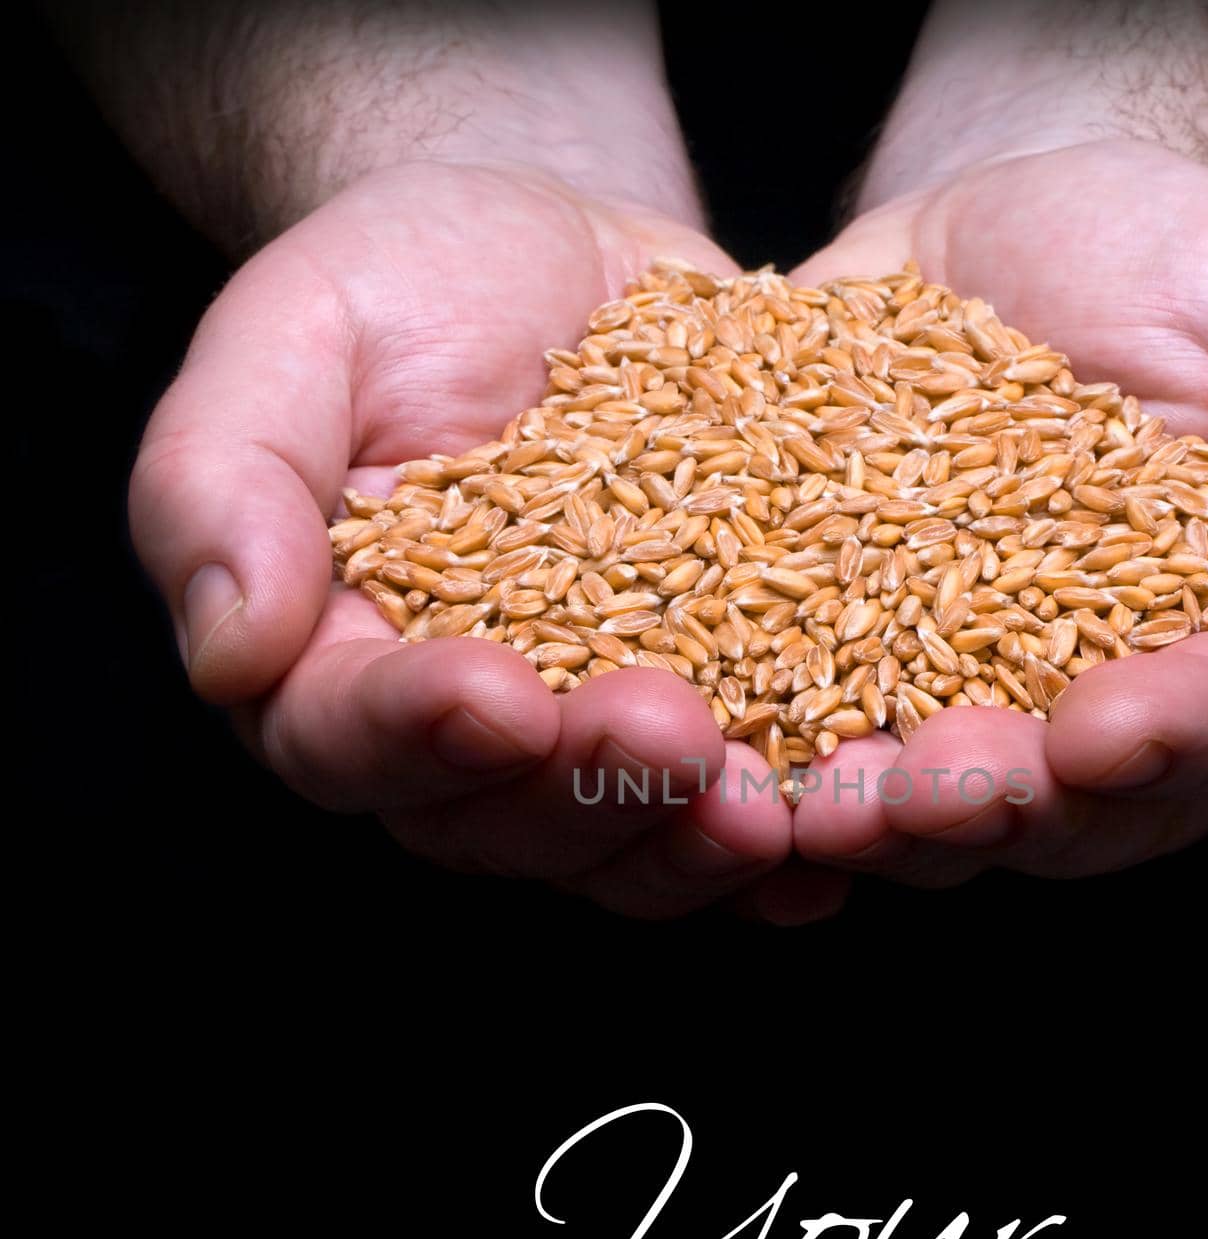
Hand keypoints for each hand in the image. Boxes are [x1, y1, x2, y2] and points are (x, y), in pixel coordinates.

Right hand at [129, 162, 793, 914]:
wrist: (575, 264)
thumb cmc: (417, 286)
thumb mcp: (299, 332)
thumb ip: (224, 477)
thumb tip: (230, 644)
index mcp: (338, 660)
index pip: (347, 736)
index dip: (418, 731)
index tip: (495, 692)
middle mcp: (466, 735)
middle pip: (502, 822)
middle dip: (587, 792)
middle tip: (669, 735)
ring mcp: (592, 741)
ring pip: (624, 848)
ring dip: (694, 843)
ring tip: (771, 804)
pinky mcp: (710, 720)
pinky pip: (734, 815)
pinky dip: (784, 853)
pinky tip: (832, 846)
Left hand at [788, 141, 1207, 884]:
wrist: (1000, 231)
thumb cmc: (1168, 261)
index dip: (1177, 738)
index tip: (1104, 729)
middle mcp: (1111, 700)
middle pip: (1081, 807)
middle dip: (1006, 807)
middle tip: (936, 786)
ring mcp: (973, 698)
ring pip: (945, 806)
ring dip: (883, 819)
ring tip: (822, 797)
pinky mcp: (852, 665)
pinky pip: (821, 739)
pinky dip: (780, 765)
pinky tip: (736, 769)